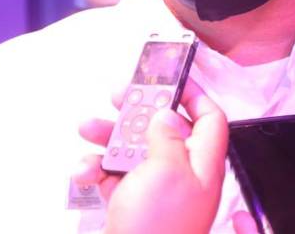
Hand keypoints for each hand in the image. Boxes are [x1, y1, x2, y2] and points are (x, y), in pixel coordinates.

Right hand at [75, 80, 228, 233]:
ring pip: (134, 151)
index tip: (172, 76)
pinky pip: (114, 178)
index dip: (195, 95)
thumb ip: (168, 137)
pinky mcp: (131, 207)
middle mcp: (183, 177)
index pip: (211, 120)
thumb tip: (167, 116)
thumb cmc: (157, 227)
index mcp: (203, 165)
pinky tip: (83, 171)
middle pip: (165, 130)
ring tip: (87, 127)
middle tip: (117, 95)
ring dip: (109, 138)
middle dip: (139, 111)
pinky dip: (97, 171)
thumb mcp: (167, 170)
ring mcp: (156, 193)